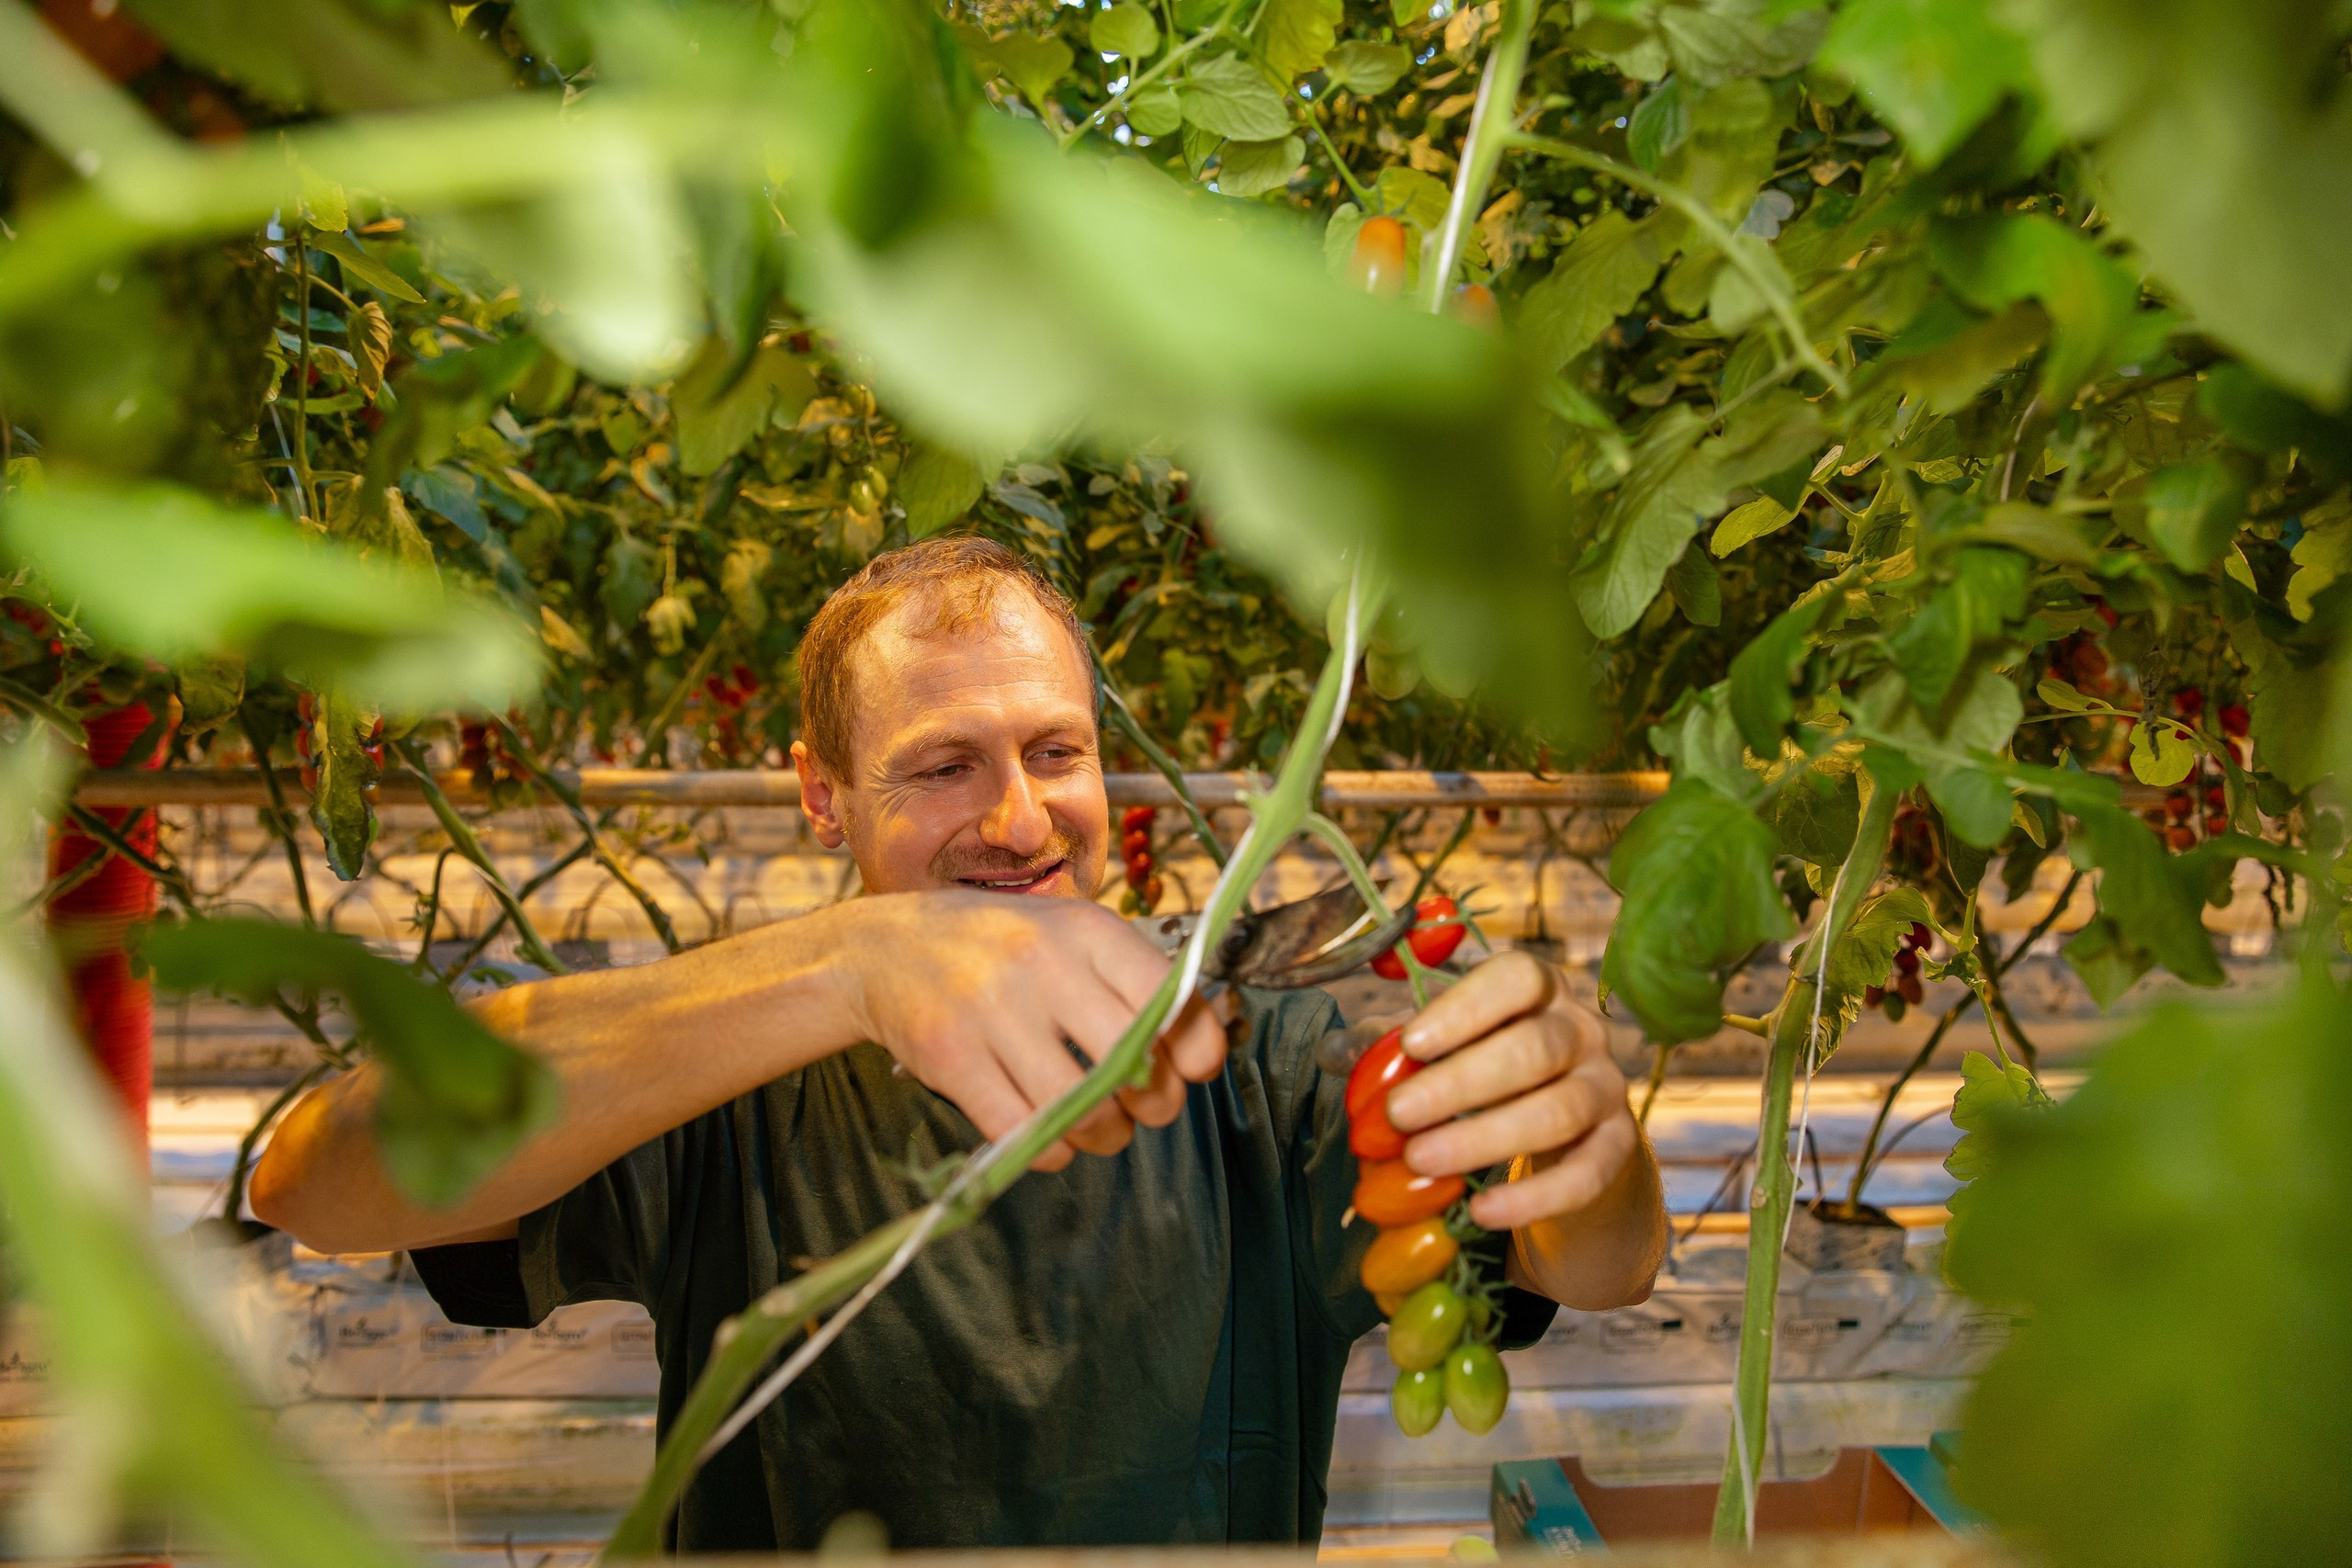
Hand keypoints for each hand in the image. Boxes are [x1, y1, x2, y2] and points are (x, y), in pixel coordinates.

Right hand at [834, 890, 1228, 1169]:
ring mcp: (992, 1009)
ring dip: (1105, 1136)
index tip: (1195, 1068)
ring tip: (1100, 1128)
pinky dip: (1051, 1151)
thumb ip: (1132, 980)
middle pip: (1134, 1061)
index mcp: (1086, 929)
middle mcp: (1042, 963)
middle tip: (1146, 1108)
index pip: (1169, 995)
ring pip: (1083, 1109)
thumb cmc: (1000, 947)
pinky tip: (1050, 1138)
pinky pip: (1025, 1133)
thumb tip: (1201, 1049)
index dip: (1196, 1045)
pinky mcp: (950, 1056)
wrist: (883, 948)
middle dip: (1156, 1103)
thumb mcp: (1070, 935)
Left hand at [1383, 950, 1637, 1231]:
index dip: (1465, 1008)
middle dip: (1461, 1083)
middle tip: (1398, 1115)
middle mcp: (1582, 1031)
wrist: (1569, 1135)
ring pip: (1559, 1110)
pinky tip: (1482, 1212)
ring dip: (1486, 1138)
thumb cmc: (1490, 1074)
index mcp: (1538, 990)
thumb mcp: (1445, 1050)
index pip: (1515, 979)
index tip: (1412, 1042)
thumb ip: (1390, 1048)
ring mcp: (1607, 1089)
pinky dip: (1533, 1197)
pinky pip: (1586, 1175)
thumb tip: (1334, 1052)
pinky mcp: (1618, 1149)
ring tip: (1421, 1160)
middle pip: (1534, 1048)